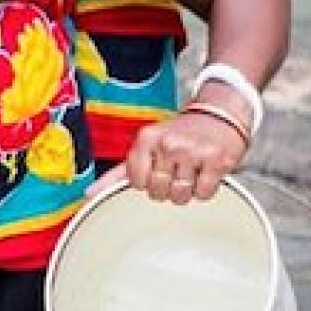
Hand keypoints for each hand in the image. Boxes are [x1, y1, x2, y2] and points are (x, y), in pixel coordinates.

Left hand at [92, 112, 246, 204]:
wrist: (221, 115)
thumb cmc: (180, 135)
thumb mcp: (147, 145)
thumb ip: (119, 172)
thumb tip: (90, 194)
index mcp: (146, 138)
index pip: (136, 183)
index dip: (147, 183)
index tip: (157, 170)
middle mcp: (168, 143)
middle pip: (158, 192)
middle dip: (167, 188)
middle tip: (177, 170)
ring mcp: (192, 151)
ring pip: (180, 196)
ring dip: (187, 190)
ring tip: (191, 171)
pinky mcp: (216, 160)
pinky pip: (204, 194)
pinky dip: (205, 190)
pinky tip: (206, 173)